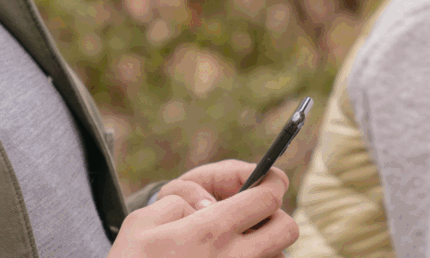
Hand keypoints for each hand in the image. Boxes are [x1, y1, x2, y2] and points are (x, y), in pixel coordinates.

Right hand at [107, 163, 297, 257]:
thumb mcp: (142, 223)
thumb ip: (179, 202)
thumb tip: (205, 205)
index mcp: (211, 231)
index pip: (267, 198)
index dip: (272, 182)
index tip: (269, 179)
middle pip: (287, 228)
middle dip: (275, 214)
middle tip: (252, 214)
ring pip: (278, 256)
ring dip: (265, 246)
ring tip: (233, 245)